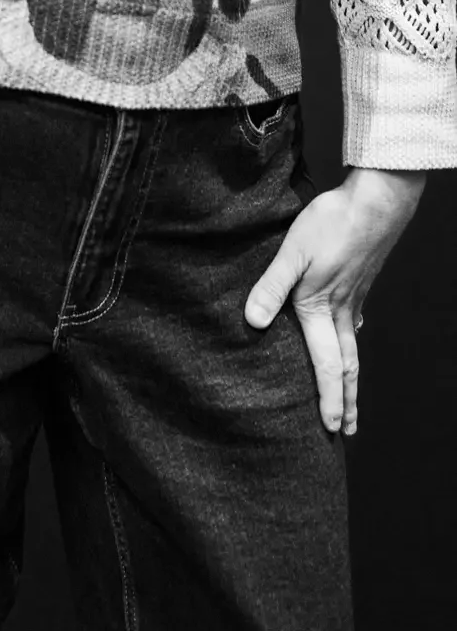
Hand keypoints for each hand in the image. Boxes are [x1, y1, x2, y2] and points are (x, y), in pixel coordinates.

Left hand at [244, 167, 424, 434]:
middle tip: (347, 429)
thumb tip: (254, 323)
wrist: (377, 201)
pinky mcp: (360, 280)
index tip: (330, 427)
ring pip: (353, 345)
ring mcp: (355, 297)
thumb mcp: (293, 251)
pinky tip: (352, 333)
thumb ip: (272, 286)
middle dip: (345, 399)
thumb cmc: (332, 223)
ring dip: (350, 375)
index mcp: (322, 307)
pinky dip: (353, 337)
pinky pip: (356, 320)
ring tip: (350, 394)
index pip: (326, 364)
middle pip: (346, 365)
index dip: (327, 397)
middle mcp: (343, 310)